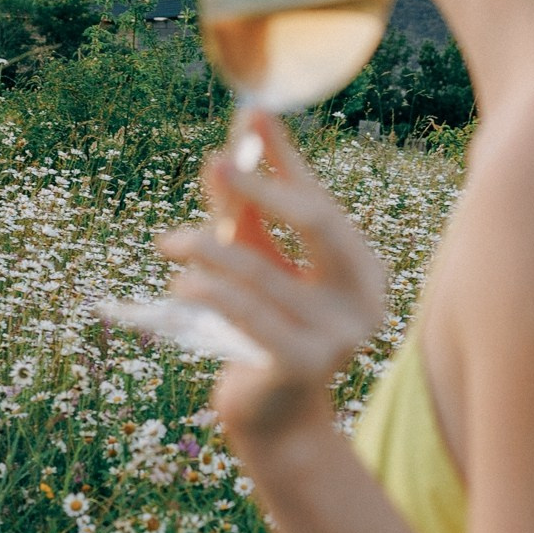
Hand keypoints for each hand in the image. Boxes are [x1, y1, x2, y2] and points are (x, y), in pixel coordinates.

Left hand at [156, 112, 389, 439]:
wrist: (271, 418)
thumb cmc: (263, 333)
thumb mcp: (254, 267)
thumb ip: (242, 217)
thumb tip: (222, 156)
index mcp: (359, 266)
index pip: (321, 199)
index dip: (286, 158)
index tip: (253, 114)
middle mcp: (363, 296)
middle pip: (316, 220)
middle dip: (262, 186)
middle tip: (216, 161)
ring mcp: (341, 334)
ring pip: (261, 269)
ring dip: (206, 248)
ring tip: (170, 242)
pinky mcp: (304, 364)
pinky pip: (246, 313)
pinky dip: (208, 290)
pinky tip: (181, 281)